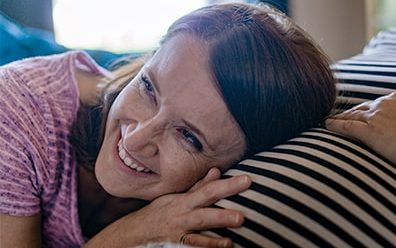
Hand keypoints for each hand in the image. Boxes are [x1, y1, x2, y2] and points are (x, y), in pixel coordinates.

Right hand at [84, 168, 250, 247]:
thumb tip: (217, 171)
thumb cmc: (159, 213)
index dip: (228, 185)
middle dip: (223, 213)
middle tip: (242, 216)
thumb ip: (199, 187)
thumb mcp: (177, 197)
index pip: (210, 190)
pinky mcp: (174, 247)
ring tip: (231, 239)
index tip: (248, 180)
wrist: (131, 233)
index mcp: (185, 201)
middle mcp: (182, 216)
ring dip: (214, 239)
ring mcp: (178, 234)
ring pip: (197, 234)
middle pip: (205, 212)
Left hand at [325, 92, 395, 179]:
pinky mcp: (372, 132)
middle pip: (361, 108)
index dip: (365, 111)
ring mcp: (378, 116)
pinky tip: (326, 127)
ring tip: (327, 123)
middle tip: (337, 118)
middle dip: (349, 114)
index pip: (376, 104)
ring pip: (351, 116)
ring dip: (338, 120)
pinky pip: (347, 127)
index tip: (357, 115)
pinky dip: (335, 126)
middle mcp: (387, 103)